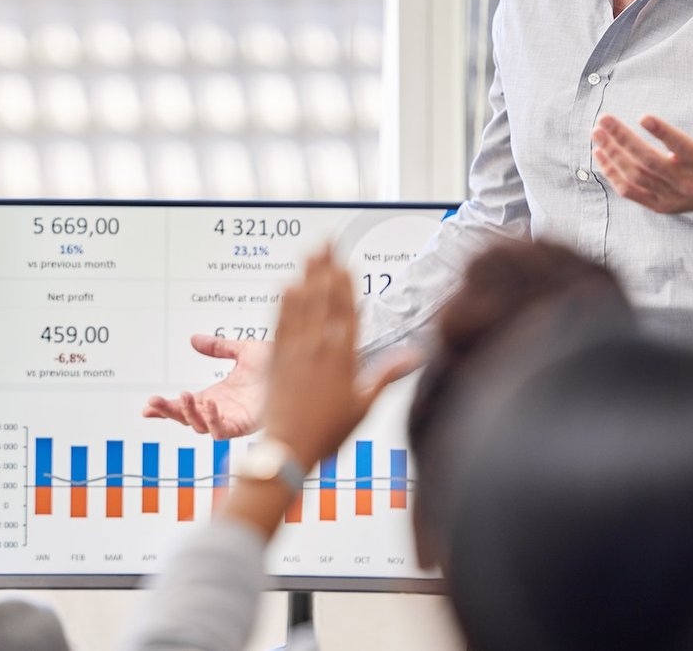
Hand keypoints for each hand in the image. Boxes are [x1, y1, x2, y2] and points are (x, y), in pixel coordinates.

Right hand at [143, 335, 270, 438]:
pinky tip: (210, 405)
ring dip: (190, 414)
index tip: (147, 406)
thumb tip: (193, 340)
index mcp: (219, 396)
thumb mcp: (243, 351)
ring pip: (202, 428)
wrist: (307, 365)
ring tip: (185, 395)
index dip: (166, 408)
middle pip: (187, 420)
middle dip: (169, 413)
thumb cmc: (282, 364)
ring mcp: (235, 419)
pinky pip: (225, 431)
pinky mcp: (249, 425)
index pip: (186, 406)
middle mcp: (224, 410)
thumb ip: (218, 347)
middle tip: (153, 403)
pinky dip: (214, 420)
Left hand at [216, 250, 412, 540]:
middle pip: (323, 299)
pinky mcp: (275, 359)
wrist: (288, 451)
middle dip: (325, 268)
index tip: (346, 262)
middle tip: (326, 241)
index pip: (346, 311)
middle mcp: (318, 349)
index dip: (345, 284)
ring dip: (306, 275)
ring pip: (301, 304)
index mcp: (343, 358)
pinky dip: (284, 301)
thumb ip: (387, 374)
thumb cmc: (328, 433)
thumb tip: (418, 355)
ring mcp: (294, 351)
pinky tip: (287, 284)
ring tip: (310, 252)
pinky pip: (280, 322)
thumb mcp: (364, 406)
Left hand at [591, 96, 692, 215]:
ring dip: (613, 153)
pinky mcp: (658, 205)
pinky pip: (629, 191)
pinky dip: (612, 173)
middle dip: (623, 140)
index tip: (643, 116)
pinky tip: (600, 153)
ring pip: (635, 175)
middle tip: (604, 119)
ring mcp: (670, 197)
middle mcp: (687, 183)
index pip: (682, 148)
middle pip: (650, 162)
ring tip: (597, 132)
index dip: (663, 133)